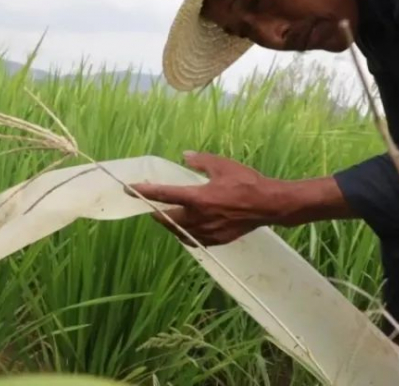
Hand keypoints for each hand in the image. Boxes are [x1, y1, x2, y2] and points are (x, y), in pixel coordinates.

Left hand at [126, 151, 286, 246]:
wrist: (269, 205)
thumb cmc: (247, 182)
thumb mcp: (222, 165)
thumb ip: (201, 161)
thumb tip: (185, 157)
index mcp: (198, 198)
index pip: (163, 195)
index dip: (144, 192)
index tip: (129, 190)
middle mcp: (199, 218)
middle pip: (167, 219)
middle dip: (157, 213)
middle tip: (154, 206)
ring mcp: (207, 231)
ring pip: (179, 232)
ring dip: (172, 224)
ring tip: (170, 216)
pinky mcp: (216, 240)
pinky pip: (194, 240)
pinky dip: (187, 234)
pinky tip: (189, 227)